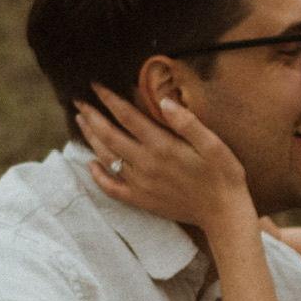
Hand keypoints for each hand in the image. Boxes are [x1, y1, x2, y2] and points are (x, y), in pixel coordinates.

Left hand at [76, 87, 251, 235]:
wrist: (223, 214)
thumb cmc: (223, 175)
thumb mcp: (213, 144)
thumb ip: (187, 122)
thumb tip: (163, 101)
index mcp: (162, 146)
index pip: (127, 116)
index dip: (109, 99)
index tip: (95, 86)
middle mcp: (145, 164)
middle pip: (109, 135)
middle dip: (91, 116)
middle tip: (77, 101)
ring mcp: (140, 184)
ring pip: (106, 157)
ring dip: (91, 138)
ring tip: (81, 122)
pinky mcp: (141, 200)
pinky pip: (111, 188)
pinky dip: (97, 176)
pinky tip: (91, 164)